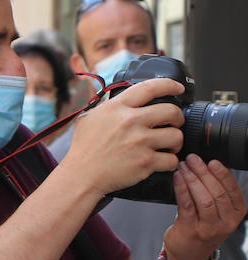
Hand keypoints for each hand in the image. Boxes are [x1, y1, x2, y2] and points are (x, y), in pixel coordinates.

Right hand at [62, 77, 184, 197]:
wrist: (82, 175)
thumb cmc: (84, 148)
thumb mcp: (89, 118)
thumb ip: (107, 106)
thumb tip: (118, 98)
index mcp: (117, 108)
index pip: (150, 87)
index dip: (170, 85)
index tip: (177, 88)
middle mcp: (130, 122)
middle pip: (172, 111)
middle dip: (177, 118)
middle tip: (173, 123)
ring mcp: (140, 142)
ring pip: (177, 136)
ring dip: (176, 141)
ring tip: (168, 145)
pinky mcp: (146, 162)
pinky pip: (172, 159)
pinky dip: (170, 162)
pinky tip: (162, 161)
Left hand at [164, 154, 246, 259]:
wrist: (188, 254)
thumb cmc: (202, 228)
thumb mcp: (218, 212)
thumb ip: (217, 192)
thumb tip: (209, 165)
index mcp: (236, 214)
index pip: (233, 190)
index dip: (223, 174)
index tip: (212, 161)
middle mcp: (226, 222)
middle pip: (218, 192)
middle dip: (204, 173)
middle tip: (193, 159)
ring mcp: (209, 227)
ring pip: (204, 199)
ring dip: (192, 179)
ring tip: (184, 166)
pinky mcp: (191, 229)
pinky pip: (186, 204)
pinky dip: (182, 188)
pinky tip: (177, 177)